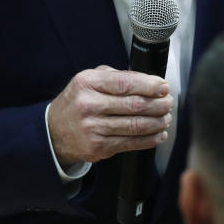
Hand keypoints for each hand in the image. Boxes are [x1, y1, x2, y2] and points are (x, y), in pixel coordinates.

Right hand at [47, 66, 173, 165]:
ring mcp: (93, 128)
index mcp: (88, 83)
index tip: (164, 87)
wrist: (54, 131)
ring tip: (166, 117)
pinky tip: (158, 134)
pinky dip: (150, 139)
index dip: (150, 85)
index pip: (125, 83)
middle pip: (134, 105)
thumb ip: (116, 77)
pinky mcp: (99, 147)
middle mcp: (89, 105)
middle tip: (168, 102)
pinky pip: (131, 143)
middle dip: (158, 104)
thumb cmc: (78, 102)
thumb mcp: (90, 80)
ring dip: (157, 122)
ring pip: (136, 125)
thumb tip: (149, 81)